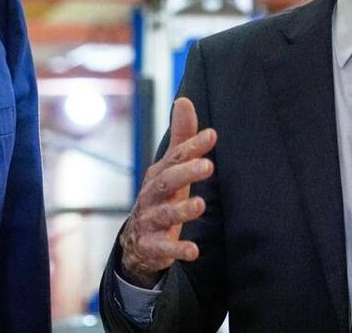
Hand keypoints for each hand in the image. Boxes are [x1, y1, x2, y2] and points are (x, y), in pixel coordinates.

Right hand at [118, 98, 216, 287]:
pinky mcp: (152, 245)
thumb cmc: (162, 196)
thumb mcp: (172, 168)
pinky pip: (163, 248)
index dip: (193, 146)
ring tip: (201, 204)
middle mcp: (152, 194)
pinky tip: (193, 251)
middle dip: (186, 173)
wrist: (138, 239)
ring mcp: (150, 220)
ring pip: (164, 214)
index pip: (176, 156)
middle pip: (166, 181)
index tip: (213, 135)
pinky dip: (177, 249)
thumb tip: (184, 100)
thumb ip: (181, 138)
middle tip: (208, 165)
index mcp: (160, 173)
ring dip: (182, 209)